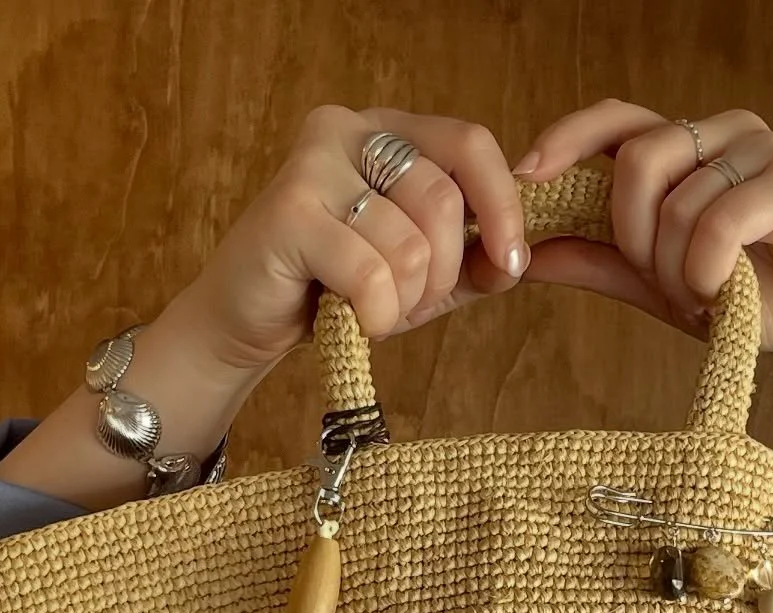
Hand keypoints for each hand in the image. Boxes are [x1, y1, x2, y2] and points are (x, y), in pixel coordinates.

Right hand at [182, 104, 535, 372]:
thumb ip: (476, 262)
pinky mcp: (288, 210)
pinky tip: (353, 319)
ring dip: (403, 301)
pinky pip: (371, 274)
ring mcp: (314, 164)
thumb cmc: (340, 291)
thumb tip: (522, 258)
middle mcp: (350, 129)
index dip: (503, 206)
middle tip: (411, 303)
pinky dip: (375, 314)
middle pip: (444, 200)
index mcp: (391, 132)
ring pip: (410, 245)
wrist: (250, 321)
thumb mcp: (425, 276)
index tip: (511, 262)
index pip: (470, 144)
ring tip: (372, 310)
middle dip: (442, 274)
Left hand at [508, 99, 772, 359]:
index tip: (526, 178)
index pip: (615, 121)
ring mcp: (760, 152)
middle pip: (637, 160)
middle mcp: (719, 137)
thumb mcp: (663, 290)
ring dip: (678, 269)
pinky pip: (720, 220)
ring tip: (707, 297)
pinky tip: (726, 292)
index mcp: (685, 153)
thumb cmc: (757, 299)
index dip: (566, 139)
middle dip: (634, 237)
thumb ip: (602, 266)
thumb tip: (529, 255)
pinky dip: (709, 268)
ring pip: (677, 200)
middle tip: (663, 285)